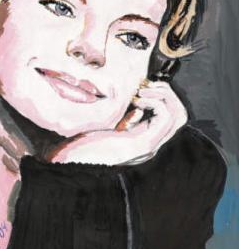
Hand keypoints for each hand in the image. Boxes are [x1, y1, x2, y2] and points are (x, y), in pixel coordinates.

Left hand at [47, 81, 187, 165]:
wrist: (68, 162)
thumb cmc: (81, 145)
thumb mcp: (108, 127)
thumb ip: (125, 119)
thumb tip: (138, 103)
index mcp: (143, 139)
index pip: (171, 116)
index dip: (162, 96)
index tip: (142, 87)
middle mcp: (150, 145)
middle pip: (180, 115)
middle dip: (168, 93)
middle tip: (146, 86)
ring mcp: (149, 146)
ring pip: (178, 116)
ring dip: (164, 96)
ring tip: (142, 92)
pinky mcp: (142, 145)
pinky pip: (165, 118)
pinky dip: (155, 103)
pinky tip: (137, 100)